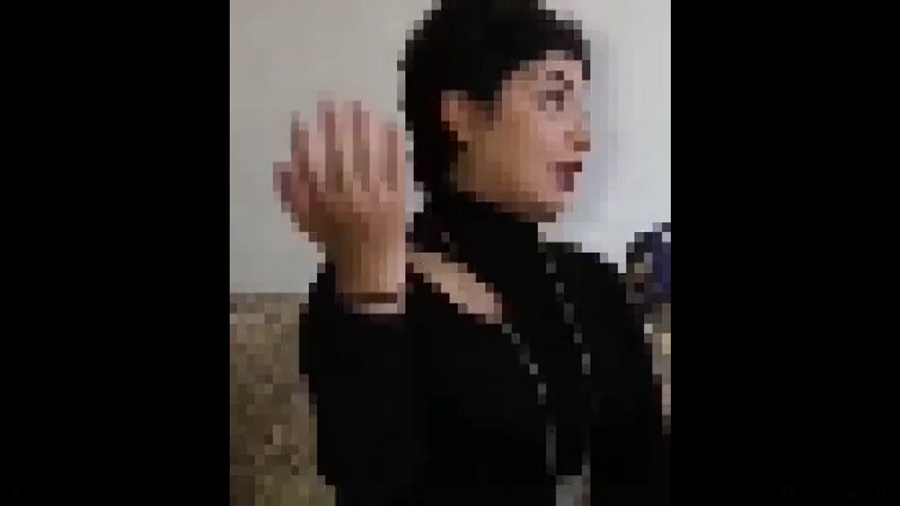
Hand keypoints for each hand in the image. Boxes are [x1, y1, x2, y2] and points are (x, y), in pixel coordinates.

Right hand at [274, 99, 406, 296]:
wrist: (370, 263)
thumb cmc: (335, 238)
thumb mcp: (307, 220)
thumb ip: (291, 193)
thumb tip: (282, 164)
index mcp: (326, 202)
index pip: (312, 165)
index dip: (304, 140)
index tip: (301, 118)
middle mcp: (350, 197)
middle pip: (341, 156)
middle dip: (336, 127)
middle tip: (334, 101)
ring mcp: (376, 196)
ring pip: (368, 157)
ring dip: (364, 129)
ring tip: (360, 106)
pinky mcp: (398, 196)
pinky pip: (396, 167)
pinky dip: (393, 146)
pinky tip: (391, 124)